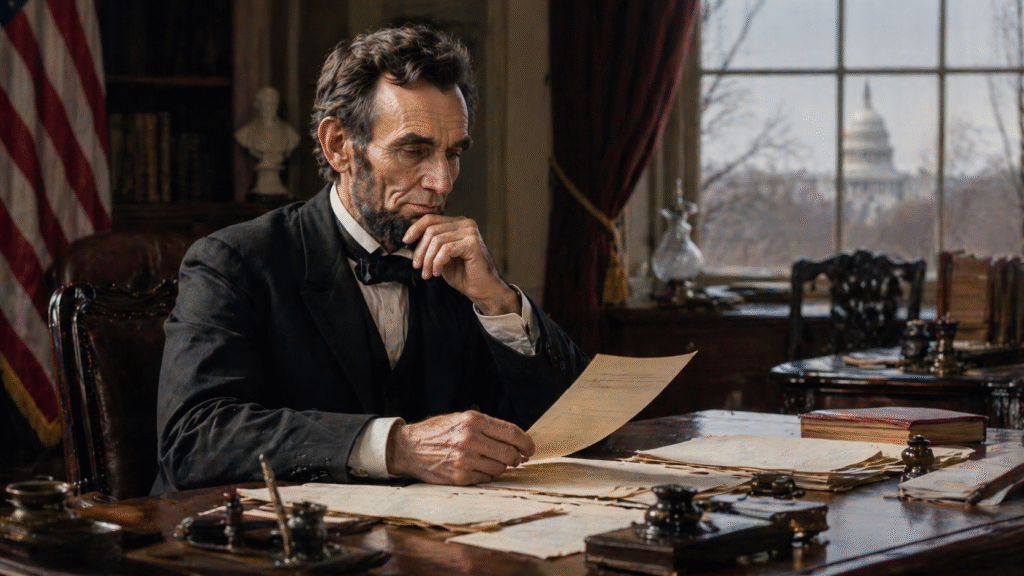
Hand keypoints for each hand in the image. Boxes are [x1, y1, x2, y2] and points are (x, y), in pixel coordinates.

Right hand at [386, 411, 534, 484]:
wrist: (409, 448)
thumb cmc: (438, 432)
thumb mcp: (461, 418)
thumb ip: (487, 426)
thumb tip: (516, 440)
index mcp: (473, 420)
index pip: (512, 433)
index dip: (526, 443)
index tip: (530, 449)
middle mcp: (470, 439)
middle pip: (510, 454)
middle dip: (517, 458)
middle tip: (516, 459)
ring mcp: (465, 460)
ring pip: (500, 469)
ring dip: (500, 467)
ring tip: (490, 461)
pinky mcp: (460, 477)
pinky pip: (486, 479)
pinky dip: (487, 475)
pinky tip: (477, 468)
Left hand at [403, 215, 518, 315]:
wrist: (483, 290)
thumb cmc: (463, 274)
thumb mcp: (441, 257)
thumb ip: (430, 245)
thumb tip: (408, 239)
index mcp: (458, 223)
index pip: (430, 219)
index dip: (415, 229)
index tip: (405, 242)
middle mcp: (465, 223)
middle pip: (431, 230)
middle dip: (420, 250)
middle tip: (417, 267)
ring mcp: (470, 232)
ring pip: (437, 240)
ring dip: (428, 260)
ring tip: (427, 273)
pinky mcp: (473, 243)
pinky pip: (446, 249)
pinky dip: (437, 262)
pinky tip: (437, 273)